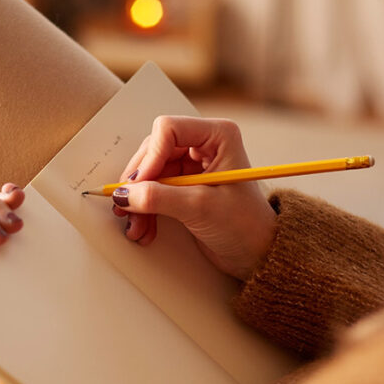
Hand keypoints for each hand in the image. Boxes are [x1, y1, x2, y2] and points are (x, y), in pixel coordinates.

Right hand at [113, 116, 276, 279]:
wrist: (257, 254)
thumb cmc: (246, 225)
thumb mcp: (201, 208)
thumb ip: (160, 198)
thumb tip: (125, 194)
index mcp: (217, 136)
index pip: (168, 129)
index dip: (150, 157)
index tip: (140, 184)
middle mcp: (203, 145)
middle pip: (153, 151)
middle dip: (139, 182)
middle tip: (128, 205)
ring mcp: (191, 166)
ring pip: (148, 173)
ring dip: (138, 200)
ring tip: (136, 225)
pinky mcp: (183, 186)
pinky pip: (152, 190)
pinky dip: (144, 208)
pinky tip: (143, 227)